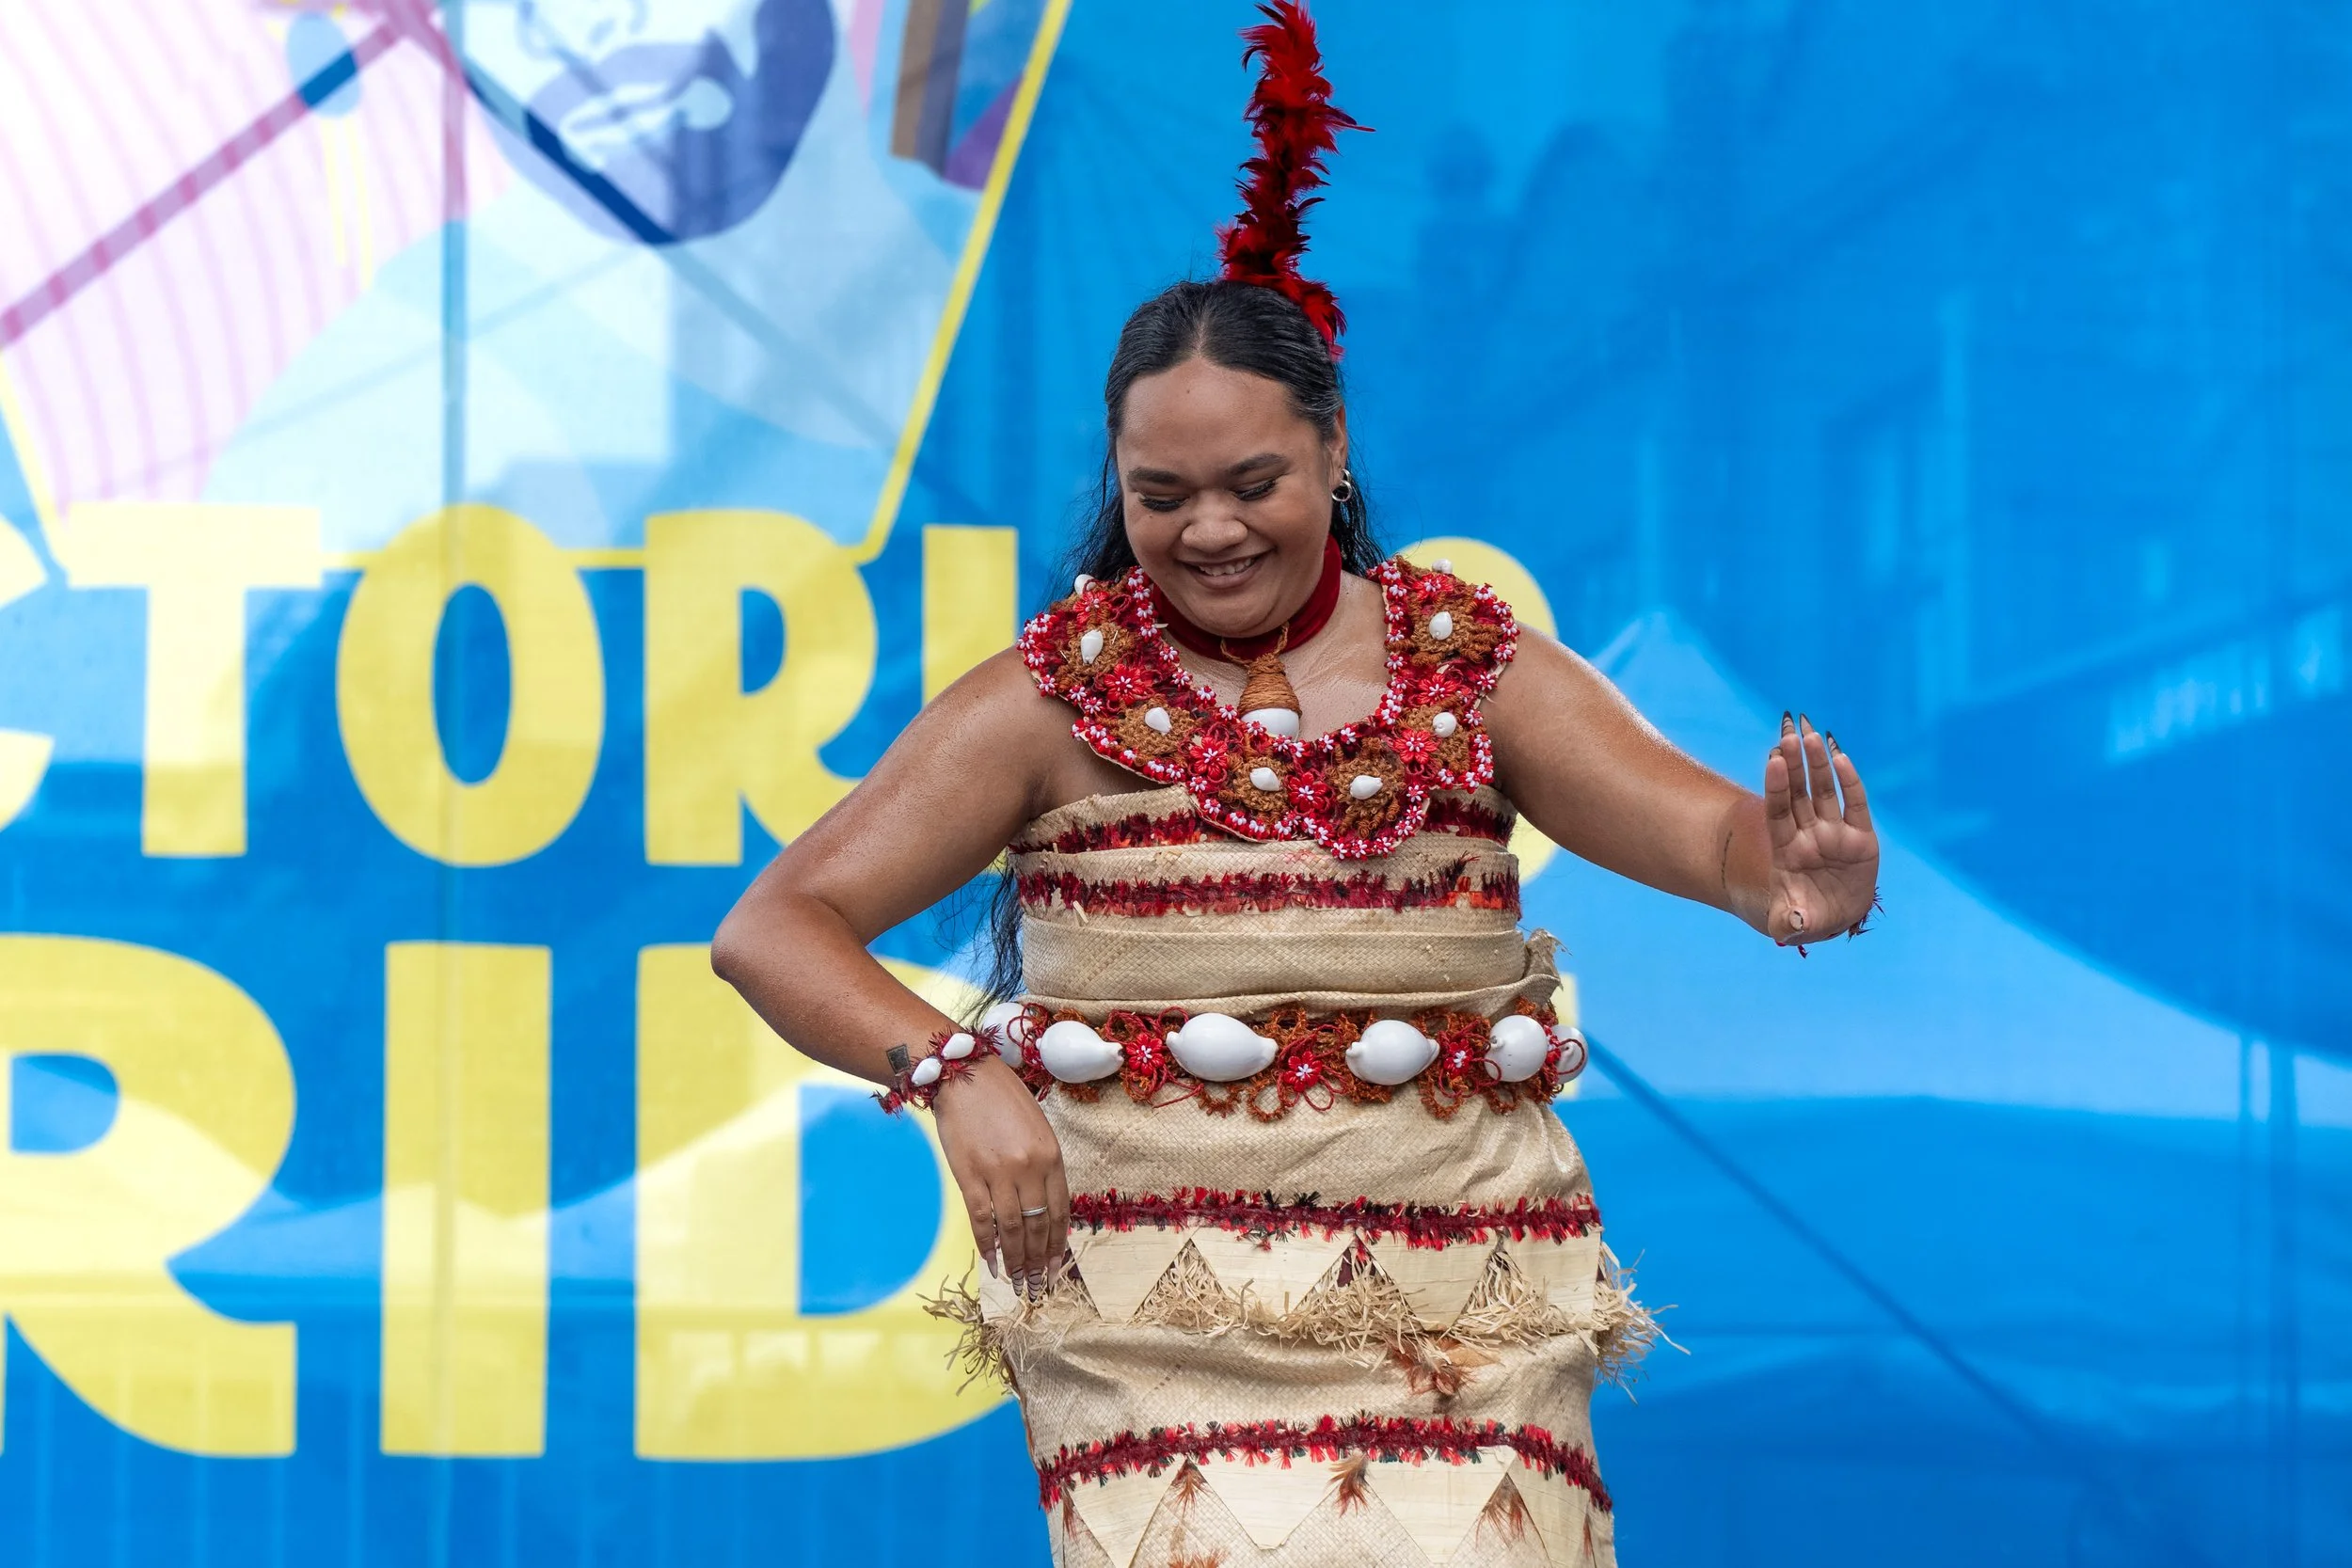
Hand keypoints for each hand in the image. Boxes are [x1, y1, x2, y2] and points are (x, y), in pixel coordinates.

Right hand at [930, 1055, 1069, 1295]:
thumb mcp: (1036, 1127)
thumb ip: (1042, 1165)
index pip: (1059, 1210)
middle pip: (1038, 1225)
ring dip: (1016, 1261)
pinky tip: (991, 1264)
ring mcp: (1000, 1173)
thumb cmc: (1001, 1098)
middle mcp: (1030, 1167)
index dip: (1057, 1243)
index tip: (1054, 1266)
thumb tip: (1042, 1206)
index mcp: (1051, 1155)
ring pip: (1013, 1229)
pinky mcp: (971, 1176)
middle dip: (1038, 1261)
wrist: (964, 1074)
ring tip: (1017, 1284)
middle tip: (1037, 1286)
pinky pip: (983, 1220)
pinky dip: (988, 1245)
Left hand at [1761, 714, 1878, 945]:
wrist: (1835, 919)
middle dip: (1793, 763)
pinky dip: (1850, 781)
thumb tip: (1788, 927)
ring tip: (1811, 733)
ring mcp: (1834, 834)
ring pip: (1824, 791)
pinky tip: (1841, 755)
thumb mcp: (1793, 923)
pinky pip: (1855, 804)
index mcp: (1786, 850)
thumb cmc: (1807, 918)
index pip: (1778, 812)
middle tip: (1788, 731)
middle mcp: (1808, 835)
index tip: (1772, 759)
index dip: (1776, 787)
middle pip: (1798, 793)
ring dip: (1818, 763)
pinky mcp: (1861, 838)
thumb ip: (1788, 922)